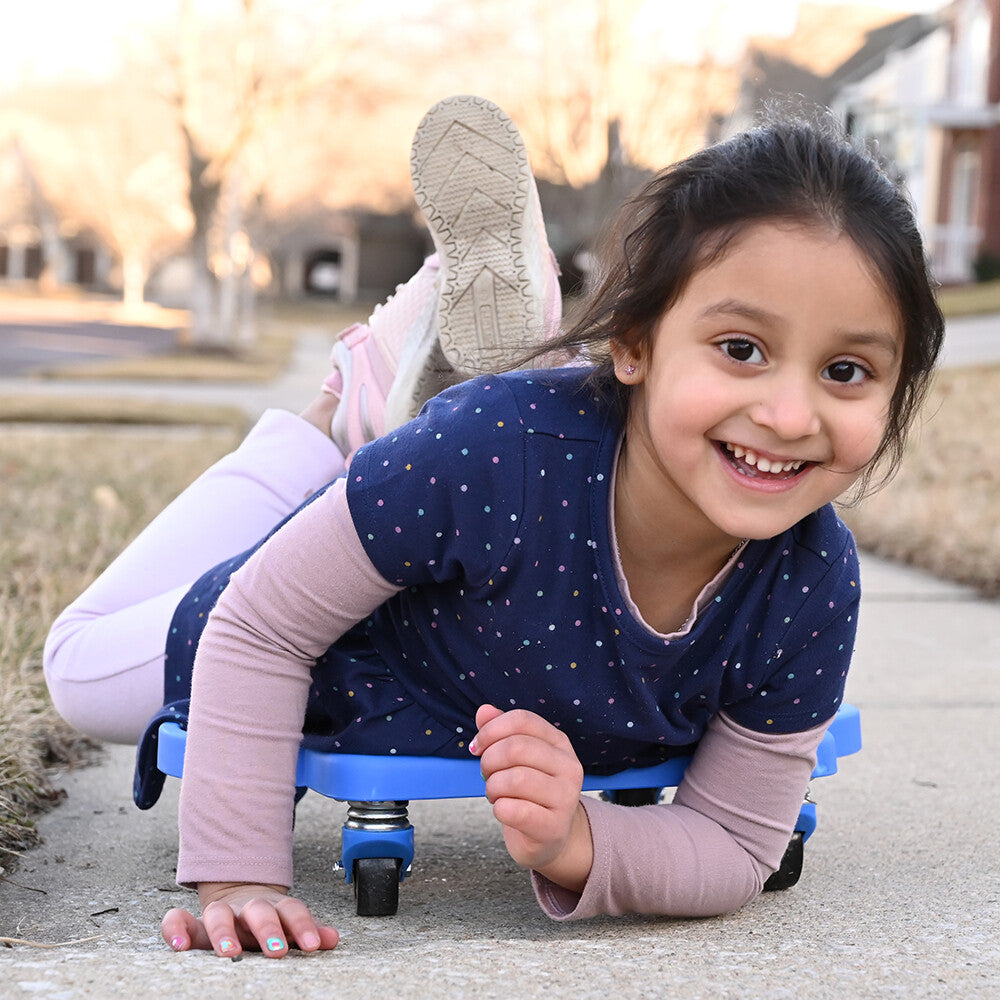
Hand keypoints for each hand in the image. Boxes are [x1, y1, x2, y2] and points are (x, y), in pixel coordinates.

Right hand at [161, 882, 338, 958]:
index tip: (312, 946)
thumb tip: (332, 938)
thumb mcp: (287, 923)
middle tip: (276, 950)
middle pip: (259, 911)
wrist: (236, 895)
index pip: (291, 910)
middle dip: (268, 928)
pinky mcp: (192, 924)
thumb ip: (307, 930)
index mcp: (274, 908)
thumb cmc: (265, 919)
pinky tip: (179, 946)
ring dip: (223, 931)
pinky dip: (176, 929)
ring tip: (227, 951)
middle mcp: (246, 908)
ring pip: (219, 914)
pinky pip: (178, 921)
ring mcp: (219, 914)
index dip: (303, 925)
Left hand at [471, 705, 591, 891]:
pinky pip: (514, 810)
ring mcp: (566, 798)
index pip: (522, 720)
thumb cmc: (529, 793)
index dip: (491, 730)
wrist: (549, 838)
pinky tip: (503, 810)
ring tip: (494, 794)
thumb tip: (484, 711)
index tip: (477, 746)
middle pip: (516, 748)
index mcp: (560, 743)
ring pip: (515, 779)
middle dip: (489, 760)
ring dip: (493, 787)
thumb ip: (501, 732)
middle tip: (486, 774)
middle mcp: (569, 767)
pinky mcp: (554, 827)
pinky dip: (499, 809)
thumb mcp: (518, 759)